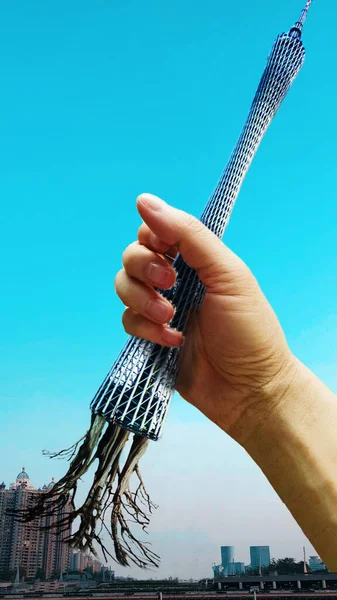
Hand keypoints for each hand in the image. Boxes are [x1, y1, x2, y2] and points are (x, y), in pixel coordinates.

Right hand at [115, 193, 297, 441]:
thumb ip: (189, 235)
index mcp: (196, 260)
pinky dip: (146, 329)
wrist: (249, 389)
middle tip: (170, 283)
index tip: (166, 248)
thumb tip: (145, 200)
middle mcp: (175, 280)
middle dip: (145, 267)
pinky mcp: (150, 338)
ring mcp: (161, 309)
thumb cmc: (249, 329)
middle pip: (133, 256)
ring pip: (123, 287)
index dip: (153, 234)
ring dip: (142, 300)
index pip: (156, 231)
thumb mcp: (227, 274)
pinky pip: (128, 321)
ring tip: (170, 317)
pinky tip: (173, 341)